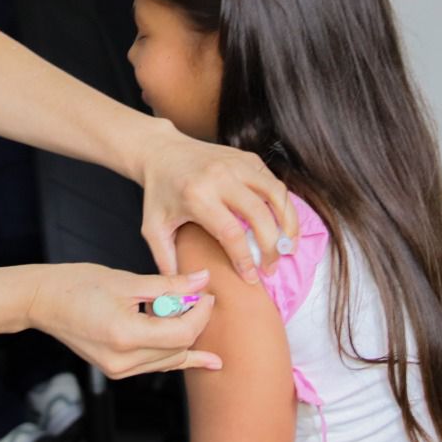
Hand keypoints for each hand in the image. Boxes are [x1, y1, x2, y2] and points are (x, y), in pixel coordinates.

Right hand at [27, 265, 220, 378]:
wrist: (44, 300)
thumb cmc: (78, 284)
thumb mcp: (127, 280)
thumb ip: (168, 284)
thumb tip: (201, 281)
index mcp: (125, 336)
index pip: (182, 334)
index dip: (200, 313)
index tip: (205, 293)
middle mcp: (123, 361)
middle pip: (179, 348)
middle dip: (195, 322)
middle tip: (199, 297)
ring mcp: (118, 370)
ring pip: (170, 360)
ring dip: (185, 336)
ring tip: (191, 312)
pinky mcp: (116, 370)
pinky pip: (155, 364)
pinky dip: (173, 352)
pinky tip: (201, 358)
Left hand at [137, 127, 297, 283]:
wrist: (161, 151)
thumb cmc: (159, 192)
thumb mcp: (153, 228)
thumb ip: (166, 261)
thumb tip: (187, 290)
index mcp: (197, 196)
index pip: (231, 234)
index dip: (246, 260)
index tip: (252, 279)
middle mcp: (220, 177)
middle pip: (260, 215)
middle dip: (271, 247)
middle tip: (272, 268)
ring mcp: (236, 164)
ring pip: (276, 194)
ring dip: (289, 223)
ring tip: (288, 247)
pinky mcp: (246, 157)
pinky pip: (274, 181)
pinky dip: (283, 204)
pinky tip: (282, 223)